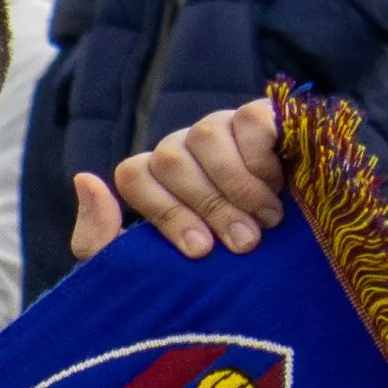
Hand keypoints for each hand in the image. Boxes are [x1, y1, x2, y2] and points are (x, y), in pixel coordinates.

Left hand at [69, 91, 287, 263]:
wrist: (302, 267)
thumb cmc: (224, 270)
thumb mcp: (155, 272)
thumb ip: (101, 240)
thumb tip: (84, 180)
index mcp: (154, 180)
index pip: (133, 174)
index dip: (164, 211)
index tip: (200, 251)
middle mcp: (183, 148)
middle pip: (170, 158)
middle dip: (208, 206)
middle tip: (243, 244)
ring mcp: (222, 127)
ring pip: (206, 136)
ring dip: (238, 186)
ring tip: (267, 221)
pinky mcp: (263, 115)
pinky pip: (250, 120)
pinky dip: (263, 158)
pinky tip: (281, 186)